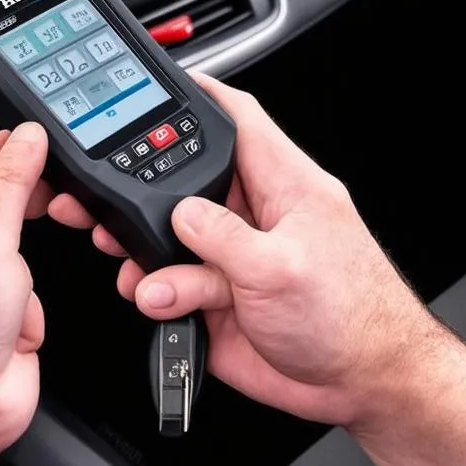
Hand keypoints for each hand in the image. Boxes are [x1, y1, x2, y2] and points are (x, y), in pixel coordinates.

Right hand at [0, 77, 442, 430]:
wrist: (363, 387)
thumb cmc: (353, 318)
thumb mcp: (283, 268)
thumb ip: (224, 238)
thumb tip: (181, 217)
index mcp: (283, 186)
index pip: (240, 120)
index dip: (203, 94)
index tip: (165, 79)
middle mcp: (255, 216)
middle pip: (187, 181)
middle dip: (142, 188)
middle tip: (102, 196)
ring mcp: (235, 258)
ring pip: (170, 238)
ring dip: (142, 251)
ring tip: (131, 264)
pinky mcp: (220, 299)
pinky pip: (170, 286)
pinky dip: (152, 291)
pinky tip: (154, 298)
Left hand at [0, 122, 48, 465]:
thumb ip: (13, 183)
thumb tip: (27, 136)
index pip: (0, 172)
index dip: (32, 173)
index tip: (57, 178)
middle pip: (24, 215)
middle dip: (35, 244)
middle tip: (20, 263)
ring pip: (40, 261)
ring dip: (35, 289)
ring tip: (10, 309)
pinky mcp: (8, 321)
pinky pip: (42, 301)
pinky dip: (38, 317)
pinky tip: (15, 334)